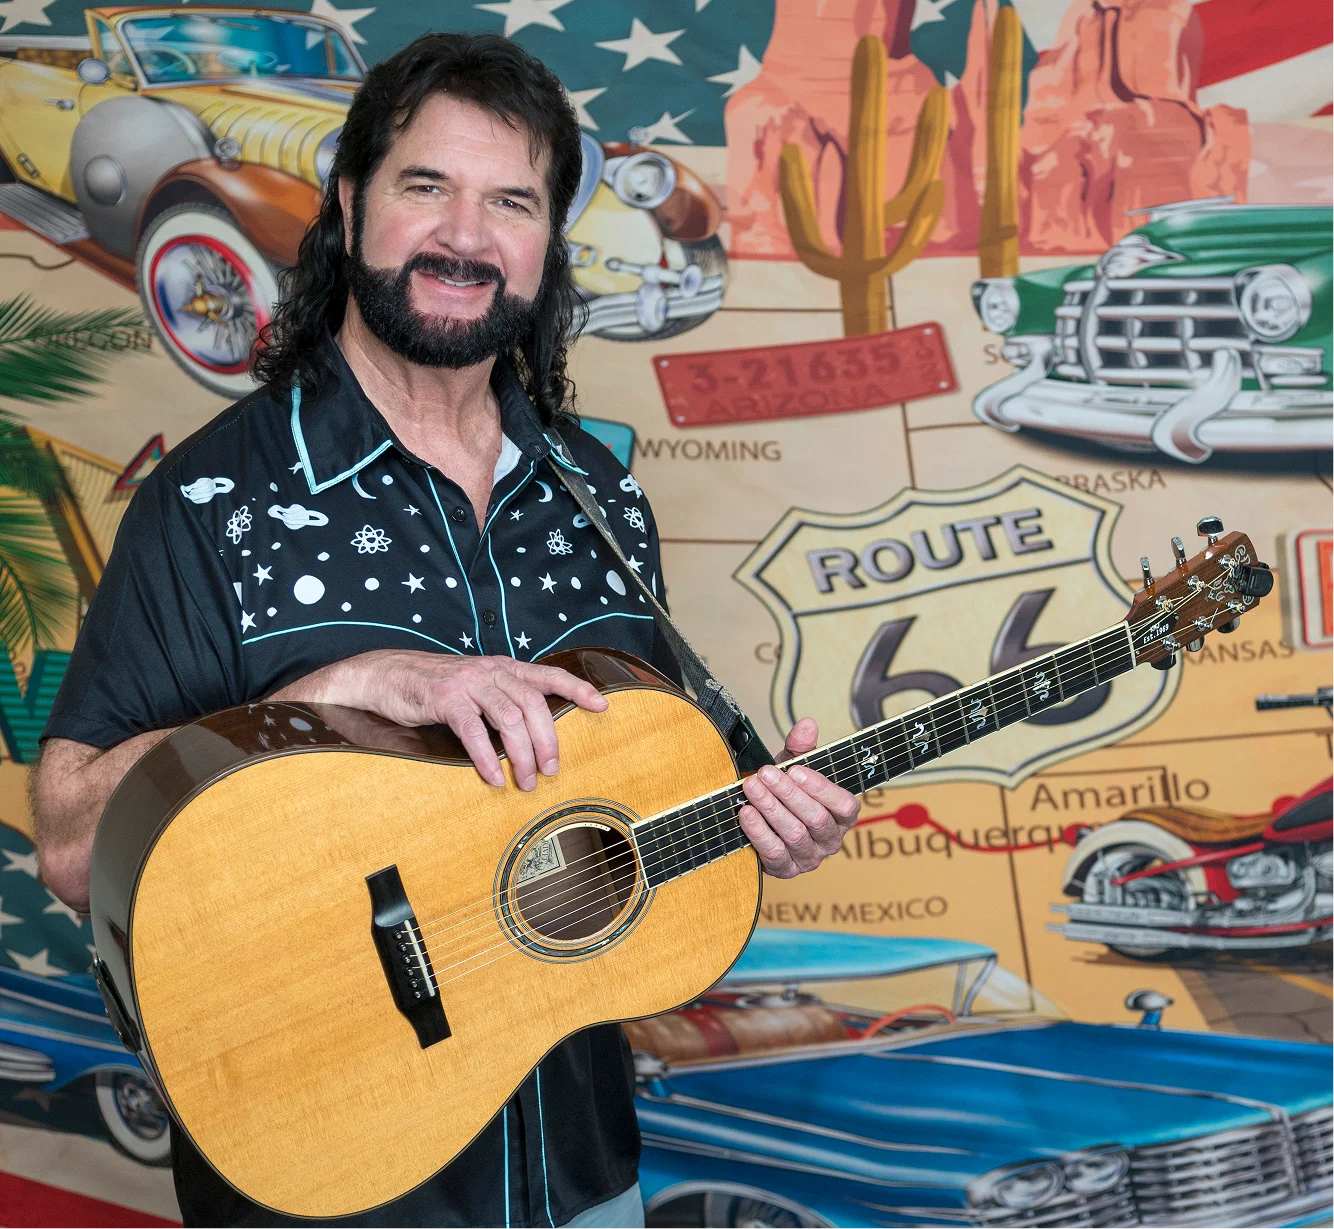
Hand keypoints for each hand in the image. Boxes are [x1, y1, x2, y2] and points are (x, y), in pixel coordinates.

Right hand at [304, 650, 607, 790]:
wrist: (386, 675)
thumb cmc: (434, 686)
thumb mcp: (476, 685)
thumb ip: (503, 699)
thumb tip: (532, 733)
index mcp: (503, 668)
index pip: (548, 675)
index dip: (577, 689)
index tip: (602, 706)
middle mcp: (491, 671)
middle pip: (534, 704)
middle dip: (548, 740)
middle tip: (552, 770)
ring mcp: (468, 683)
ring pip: (509, 718)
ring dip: (522, 754)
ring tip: (526, 780)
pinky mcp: (445, 699)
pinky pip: (473, 730)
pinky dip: (486, 757)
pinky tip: (492, 776)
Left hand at [737, 718, 860, 877]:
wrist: (763, 818)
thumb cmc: (786, 790)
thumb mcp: (795, 766)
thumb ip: (802, 747)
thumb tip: (807, 724)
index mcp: (843, 815)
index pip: (843, 804)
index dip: (820, 787)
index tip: (794, 769)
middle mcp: (831, 840)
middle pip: (816, 819)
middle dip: (788, 794)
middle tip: (765, 773)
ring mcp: (810, 858)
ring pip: (794, 834)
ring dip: (770, 808)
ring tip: (752, 787)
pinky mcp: (786, 870)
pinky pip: (774, 853)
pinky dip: (758, 831)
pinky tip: (745, 812)